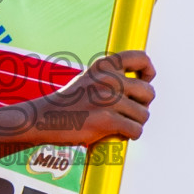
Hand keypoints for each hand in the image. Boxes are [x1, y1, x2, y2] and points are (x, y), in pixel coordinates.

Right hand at [31, 50, 155, 147]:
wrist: (44, 118)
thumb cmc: (70, 103)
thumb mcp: (91, 79)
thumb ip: (113, 78)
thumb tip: (144, 86)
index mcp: (105, 65)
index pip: (141, 58)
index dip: (148, 71)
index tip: (144, 81)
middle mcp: (109, 79)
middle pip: (149, 92)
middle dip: (142, 105)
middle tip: (128, 112)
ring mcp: (108, 99)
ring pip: (144, 115)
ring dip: (135, 123)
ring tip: (120, 125)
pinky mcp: (107, 120)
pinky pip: (136, 130)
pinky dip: (131, 135)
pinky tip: (119, 134)